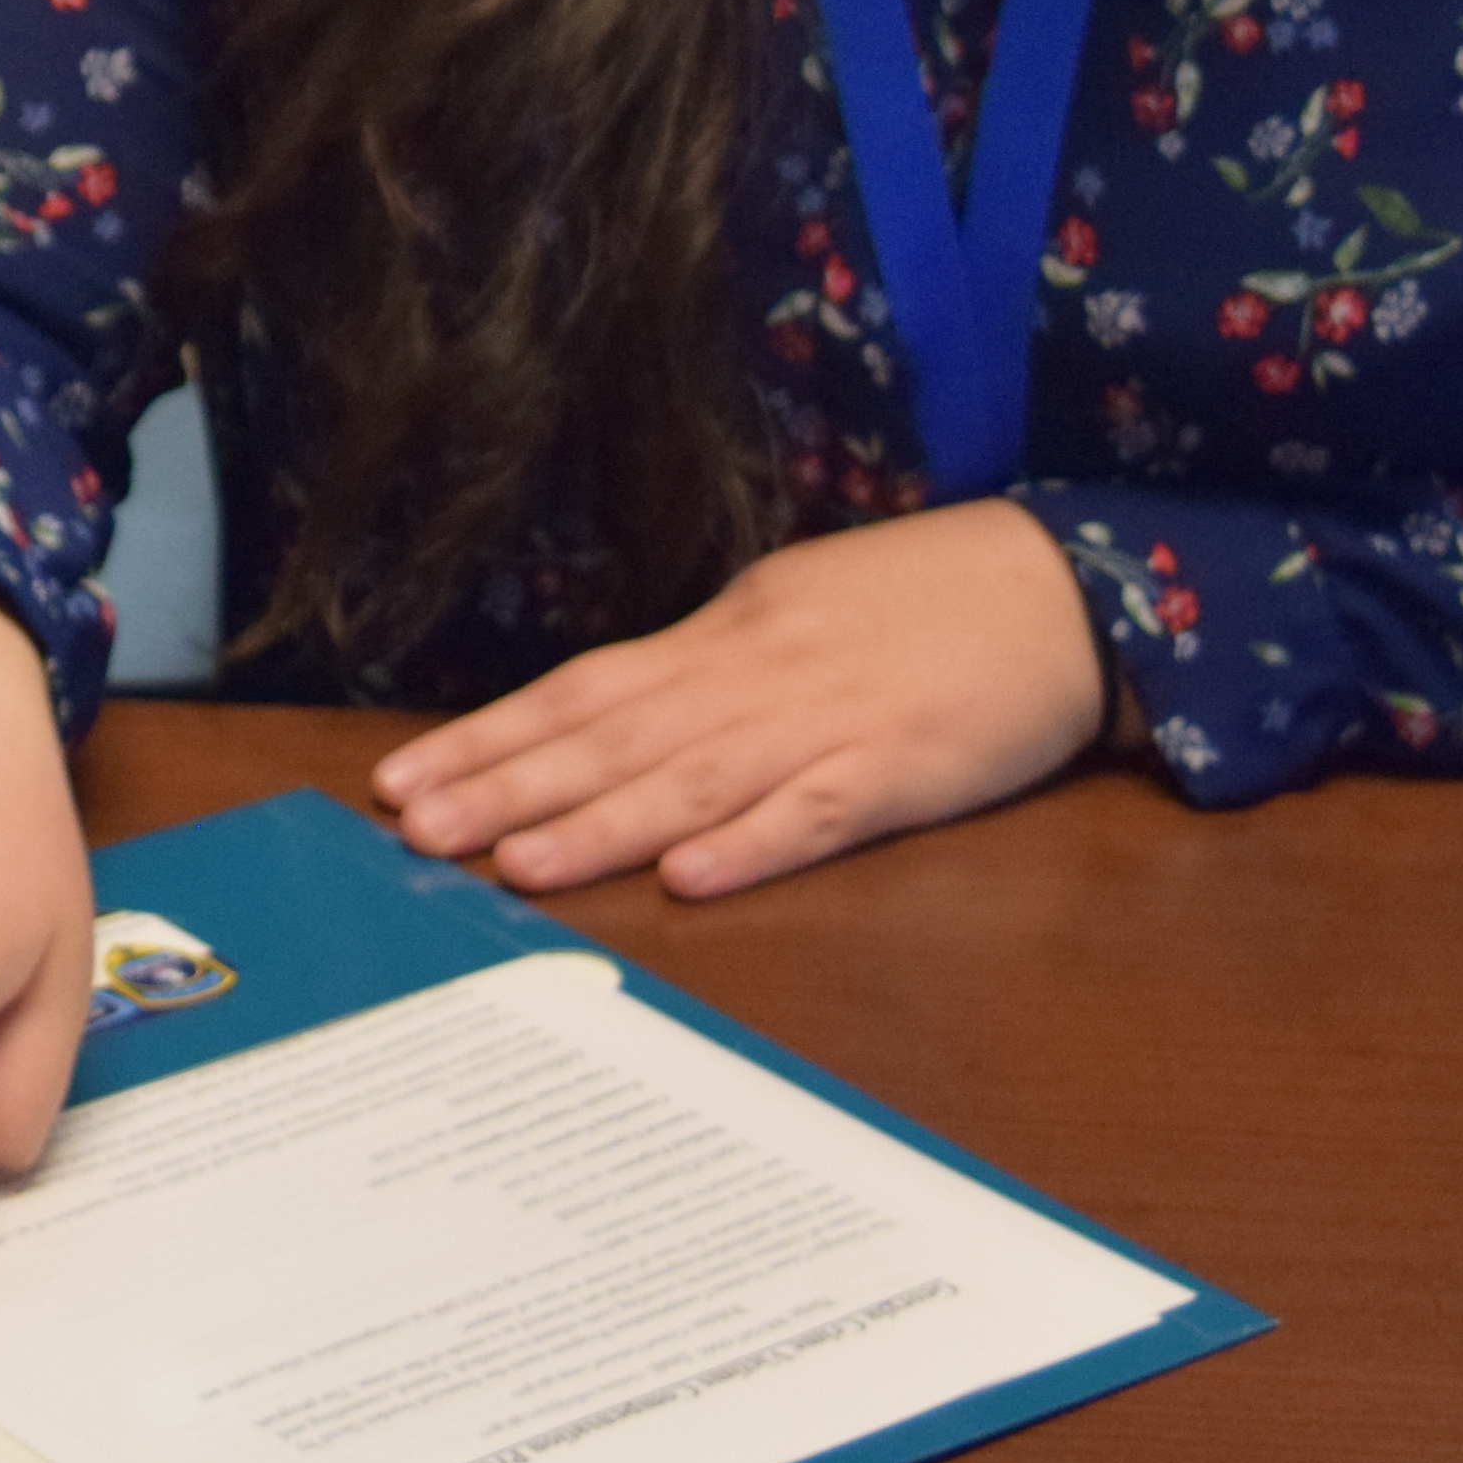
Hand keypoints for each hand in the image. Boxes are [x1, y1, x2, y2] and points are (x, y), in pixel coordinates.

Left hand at [372, 498, 1105, 900]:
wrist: (1062, 582)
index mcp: (722, 637)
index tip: (400, 778)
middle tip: (414, 831)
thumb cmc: (922, 601)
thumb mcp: (794, 612)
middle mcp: (753, 677)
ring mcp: (825, 724)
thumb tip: (618, 716)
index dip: (488, 737)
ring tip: (513, 864)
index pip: (579, 691)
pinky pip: (814, 814)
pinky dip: (749, 846)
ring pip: (690, 780)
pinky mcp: (901, 771)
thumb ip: (708, 669)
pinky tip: (686, 880)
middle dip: (506, 786)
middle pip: (611, 738)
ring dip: (598, 825)